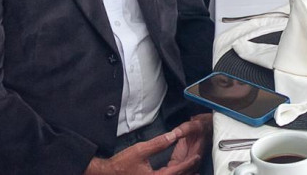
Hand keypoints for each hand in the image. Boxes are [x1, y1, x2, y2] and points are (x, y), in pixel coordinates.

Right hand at [84, 118, 207, 174]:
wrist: (108, 174)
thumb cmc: (121, 165)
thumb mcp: (140, 150)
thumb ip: (158, 143)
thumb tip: (172, 136)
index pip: (178, 170)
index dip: (189, 162)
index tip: (197, 156)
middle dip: (189, 170)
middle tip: (198, 161)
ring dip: (183, 174)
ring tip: (194, 169)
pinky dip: (174, 174)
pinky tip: (177, 172)